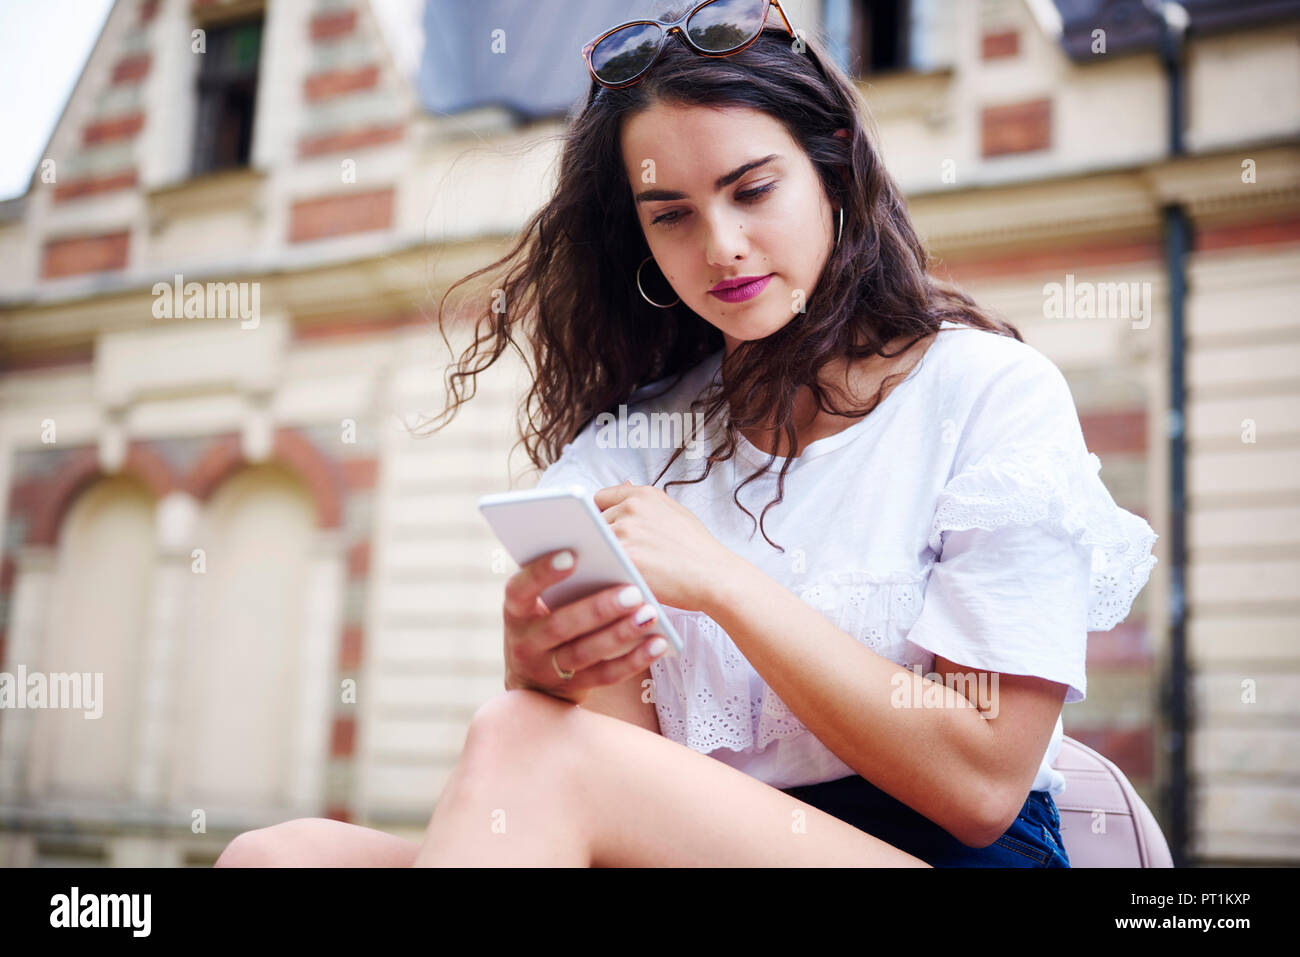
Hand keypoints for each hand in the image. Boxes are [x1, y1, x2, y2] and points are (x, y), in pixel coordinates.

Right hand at [501, 549, 671, 704]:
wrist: (537, 680)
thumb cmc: (548, 617)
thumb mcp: (540, 600)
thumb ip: (559, 579)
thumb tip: (597, 541)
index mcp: (515, 609)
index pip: (520, 589)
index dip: (542, 573)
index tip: (574, 554)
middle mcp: (525, 641)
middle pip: (560, 625)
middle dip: (597, 607)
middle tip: (632, 589)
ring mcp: (548, 668)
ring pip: (585, 652)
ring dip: (620, 633)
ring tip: (650, 613)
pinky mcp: (575, 687)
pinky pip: (606, 675)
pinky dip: (634, 660)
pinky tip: (658, 642)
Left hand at [591, 481, 732, 611]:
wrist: (715, 576)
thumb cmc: (698, 550)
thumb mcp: (675, 512)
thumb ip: (645, 501)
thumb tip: (623, 484)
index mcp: (643, 495)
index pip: (600, 499)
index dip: (603, 517)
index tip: (609, 532)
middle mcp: (632, 508)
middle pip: (594, 523)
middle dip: (603, 539)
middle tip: (624, 556)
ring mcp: (626, 531)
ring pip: (593, 544)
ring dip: (602, 556)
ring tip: (624, 568)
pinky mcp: (624, 557)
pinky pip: (597, 562)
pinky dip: (603, 571)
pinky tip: (618, 579)